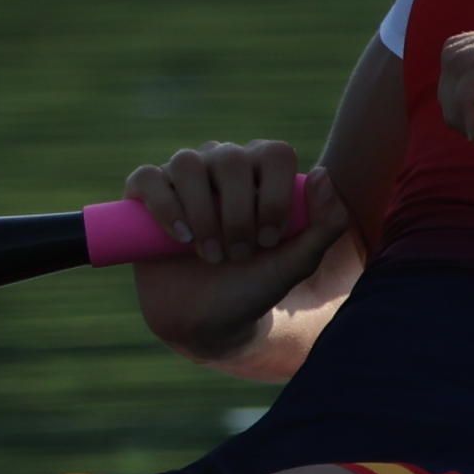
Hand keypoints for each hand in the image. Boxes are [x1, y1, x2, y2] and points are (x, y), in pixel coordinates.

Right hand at [124, 138, 321, 267]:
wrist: (208, 320)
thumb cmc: (254, 285)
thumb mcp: (297, 263)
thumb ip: (326, 225)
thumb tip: (323, 175)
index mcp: (261, 172)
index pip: (275, 153)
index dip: (275, 196)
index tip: (270, 240)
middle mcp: (222, 164)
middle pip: (232, 159)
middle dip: (238, 214)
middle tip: (240, 254)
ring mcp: (183, 177)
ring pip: (188, 163)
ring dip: (202, 213)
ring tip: (210, 254)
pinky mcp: (147, 194)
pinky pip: (148, 177)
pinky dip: (164, 205)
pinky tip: (179, 237)